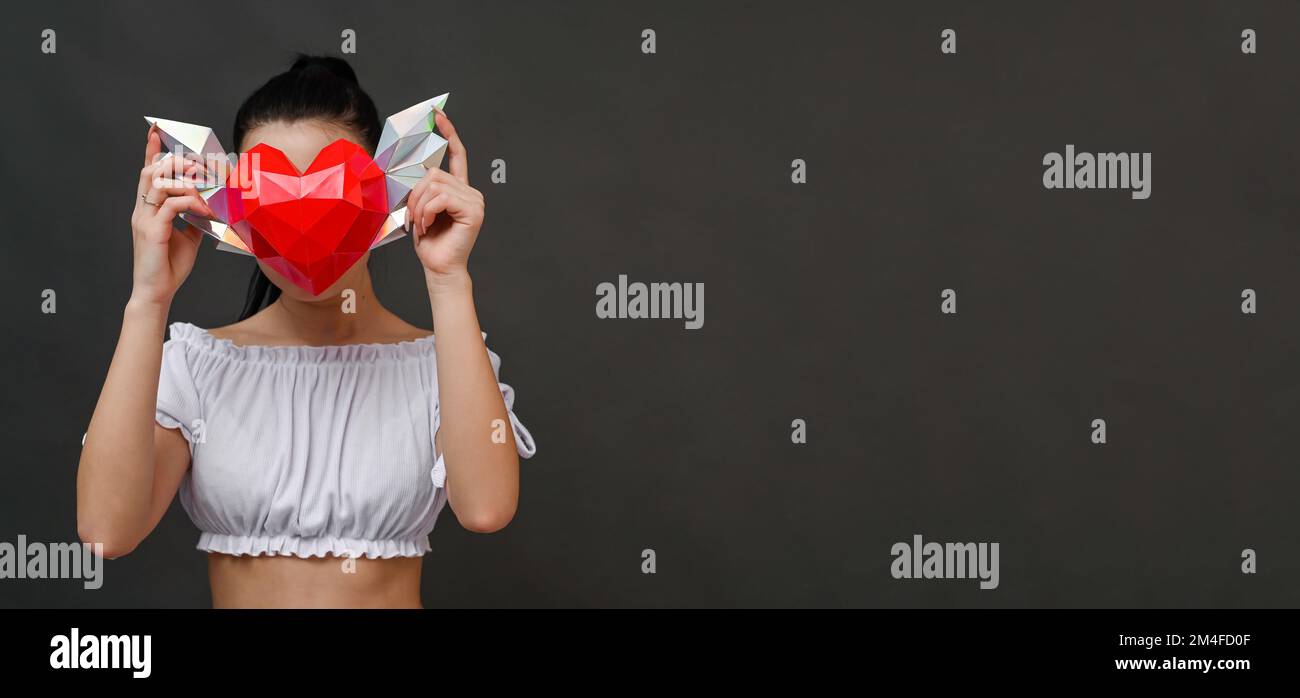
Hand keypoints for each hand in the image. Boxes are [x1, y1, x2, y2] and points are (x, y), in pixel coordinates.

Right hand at [129, 125, 210, 306]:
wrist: (157, 292)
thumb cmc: (169, 266)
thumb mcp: (188, 238)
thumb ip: (193, 219)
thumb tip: (207, 206)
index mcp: (148, 209)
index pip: (147, 173)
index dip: (151, 150)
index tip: (156, 129)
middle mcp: (142, 210)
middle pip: (152, 170)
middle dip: (176, 160)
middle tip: (200, 162)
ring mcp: (144, 219)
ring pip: (159, 182)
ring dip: (185, 178)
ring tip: (205, 183)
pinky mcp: (152, 231)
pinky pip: (171, 205)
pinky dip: (190, 201)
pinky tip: (205, 209)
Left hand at [405, 110, 484, 283]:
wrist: (439, 267)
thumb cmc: (430, 242)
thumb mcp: (420, 209)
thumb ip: (421, 188)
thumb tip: (414, 170)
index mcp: (460, 189)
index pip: (457, 154)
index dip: (448, 133)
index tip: (438, 115)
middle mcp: (470, 192)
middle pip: (434, 173)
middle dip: (416, 195)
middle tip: (414, 217)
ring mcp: (475, 200)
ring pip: (435, 185)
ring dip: (420, 206)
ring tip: (421, 223)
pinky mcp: (473, 211)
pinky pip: (441, 197)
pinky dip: (427, 211)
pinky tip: (428, 225)